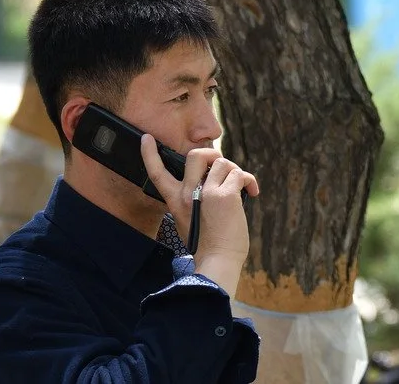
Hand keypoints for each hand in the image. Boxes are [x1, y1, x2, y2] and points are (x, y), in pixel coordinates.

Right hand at [141, 134, 259, 295]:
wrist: (218, 260)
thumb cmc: (207, 243)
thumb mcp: (188, 220)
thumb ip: (193, 199)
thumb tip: (210, 179)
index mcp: (175, 200)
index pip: (156, 173)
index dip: (149, 154)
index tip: (147, 139)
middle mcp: (187, 193)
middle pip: (196, 155)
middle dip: (212, 154)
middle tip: (222, 167)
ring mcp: (206, 192)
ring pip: (223, 163)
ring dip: (235, 172)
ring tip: (241, 188)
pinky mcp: (225, 195)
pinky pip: (239, 175)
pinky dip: (249, 182)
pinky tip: (252, 193)